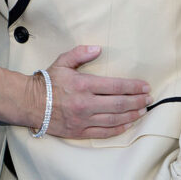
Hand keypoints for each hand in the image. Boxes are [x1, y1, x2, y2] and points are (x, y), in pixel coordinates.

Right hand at [33, 45, 151, 138]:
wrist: (31, 103)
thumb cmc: (48, 81)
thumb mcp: (62, 61)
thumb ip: (80, 53)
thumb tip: (98, 49)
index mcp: (83, 84)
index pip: (115, 86)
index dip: (133, 87)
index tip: (145, 86)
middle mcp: (85, 103)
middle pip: (119, 104)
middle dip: (137, 101)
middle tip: (149, 99)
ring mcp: (83, 119)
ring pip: (114, 119)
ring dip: (132, 115)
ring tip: (143, 110)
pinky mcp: (80, 131)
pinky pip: (104, 132)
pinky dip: (119, 129)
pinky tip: (128, 124)